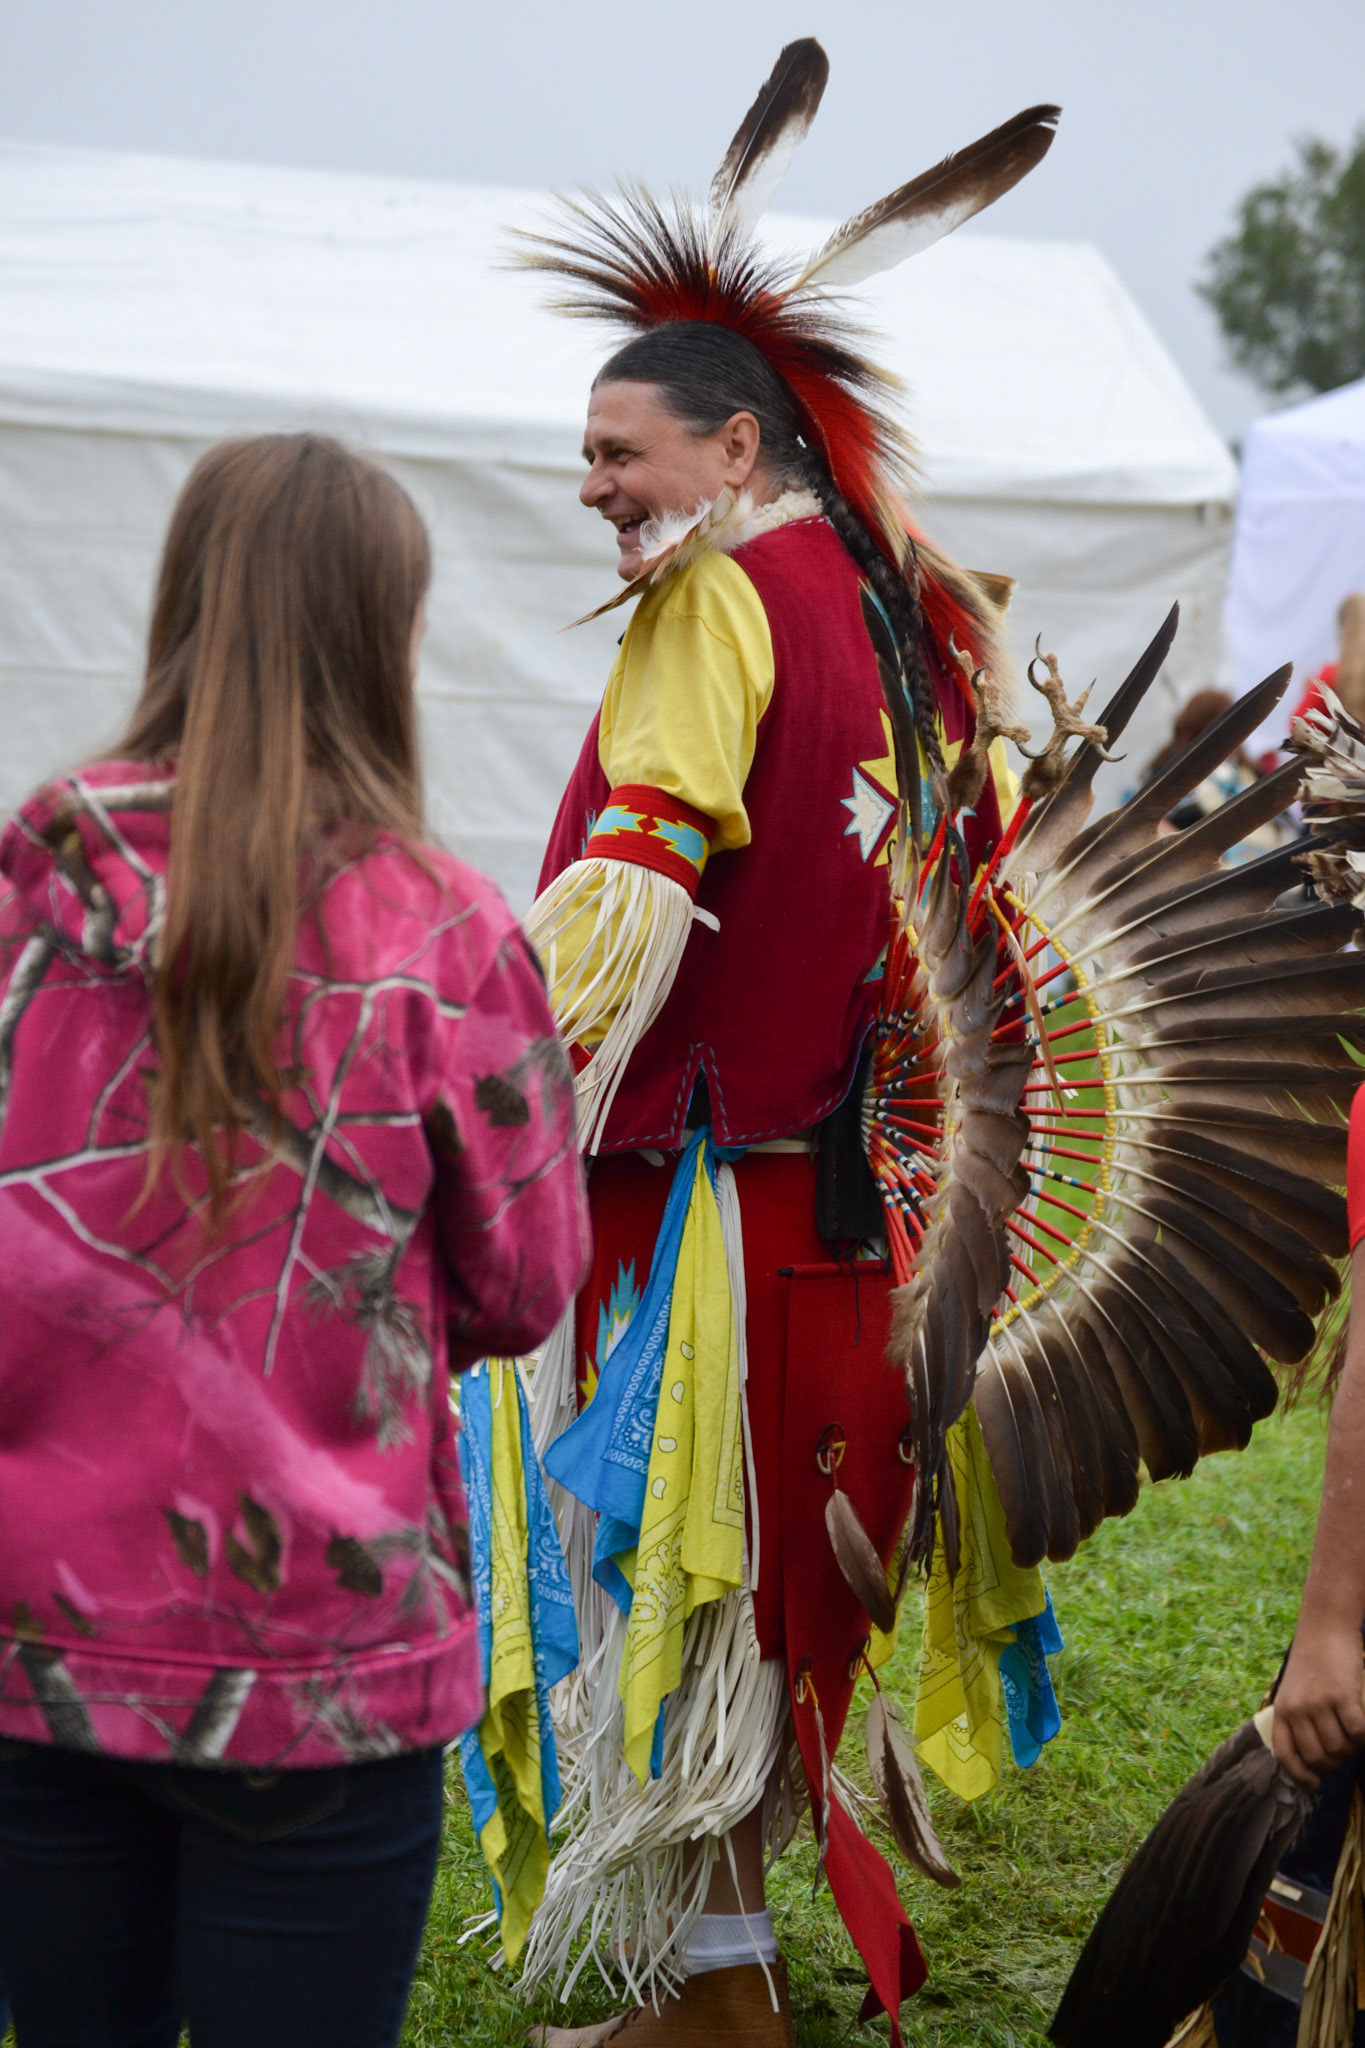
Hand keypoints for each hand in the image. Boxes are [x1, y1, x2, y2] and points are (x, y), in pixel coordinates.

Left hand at [1272, 1625, 1364, 1787]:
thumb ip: (1298, 1717)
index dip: (1300, 1774)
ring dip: (1351, 1746)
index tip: (1315, 1782)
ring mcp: (1319, 1703)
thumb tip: (1313, 1754)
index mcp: (1282, 1709)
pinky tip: (1364, 1726)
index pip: (1285, 1754)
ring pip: (1339, 1747)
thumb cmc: (1313, 1660)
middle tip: (1342, 1749)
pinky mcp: (1342, 1696)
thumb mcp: (1294, 1689)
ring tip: (1352, 1731)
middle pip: (1318, 1756)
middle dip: (1334, 1760)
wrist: (1325, 1627)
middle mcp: (1297, 1709)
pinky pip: (1358, 1731)